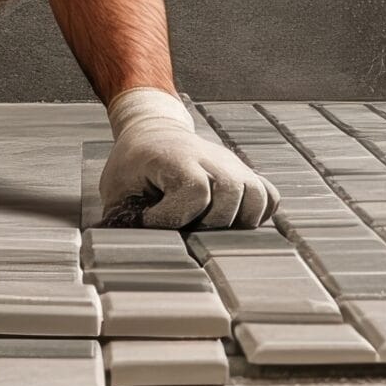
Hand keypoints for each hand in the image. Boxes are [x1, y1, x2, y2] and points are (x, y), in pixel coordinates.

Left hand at [99, 86, 276, 229]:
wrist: (153, 132)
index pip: (194, 191)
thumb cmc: (133, 166)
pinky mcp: (243, 174)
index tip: (151, 220)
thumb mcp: (117, 189)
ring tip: (211, 229)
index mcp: (176, 158)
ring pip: (257, 196)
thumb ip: (123, 220)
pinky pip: (268, 197)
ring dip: (237, 222)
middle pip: (231, 194)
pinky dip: (257, 215)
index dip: (174, 216)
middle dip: (209, 223)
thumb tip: (131, 252)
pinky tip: (232, 224)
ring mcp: (232, 165)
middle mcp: (211, 158)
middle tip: (185, 228)